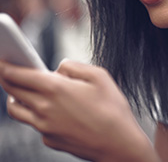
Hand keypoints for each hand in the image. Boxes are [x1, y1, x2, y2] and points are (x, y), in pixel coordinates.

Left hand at [0, 60, 159, 161]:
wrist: (119, 144)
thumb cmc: (112, 108)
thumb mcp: (99, 76)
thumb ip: (73, 66)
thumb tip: (58, 67)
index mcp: (56, 89)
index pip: (20, 75)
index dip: (6, 66)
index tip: (2, 60)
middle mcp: (45, 109)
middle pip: (13, 91)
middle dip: (7, 78)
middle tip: (9, 70)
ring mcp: (45, 127)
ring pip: (17, 110)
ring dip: (14, 97)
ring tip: (23, 89)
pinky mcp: (50, 140)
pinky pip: (34, 123)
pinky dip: (35, 113)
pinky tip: (50, 109)